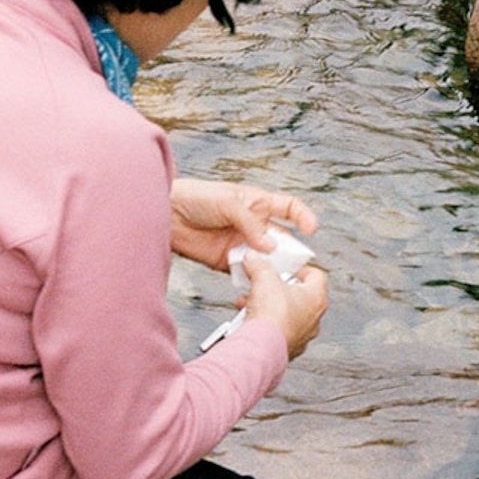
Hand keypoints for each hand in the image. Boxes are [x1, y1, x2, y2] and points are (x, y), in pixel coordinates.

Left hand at [169, 175, 316, 274]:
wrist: (166, 213)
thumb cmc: (195, 197)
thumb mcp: (227, 202)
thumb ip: (250, 224)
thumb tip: (270, 246)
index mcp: (258, 203)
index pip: (289, 208)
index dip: (303, 217)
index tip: (311, 229)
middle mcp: (254, 225)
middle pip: (283, 240)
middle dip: (289, 252)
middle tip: (290, 262)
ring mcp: (242, 244)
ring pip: (267, 260)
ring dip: (272, 268)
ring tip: (271, 274)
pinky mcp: (228, 262)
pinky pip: (247, 273)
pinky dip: (252, 279)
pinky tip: (252, 281)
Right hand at [242, 259, 328, 361]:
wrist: (263, 346)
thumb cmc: (274, 315)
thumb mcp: (264, 277)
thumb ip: (259, 264)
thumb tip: (254, 259)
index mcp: (317, 298)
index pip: (316, 275)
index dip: (300, 268)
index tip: (285, 267)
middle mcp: (314, 319)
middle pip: (298, 296)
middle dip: (277, 289)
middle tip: (264, 284)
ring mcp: (302, 336)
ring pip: (286, 315)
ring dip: (269, 307)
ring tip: (252, 302)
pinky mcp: (288, 348)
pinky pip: (277, 331)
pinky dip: (265, 324)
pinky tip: (250, 319)